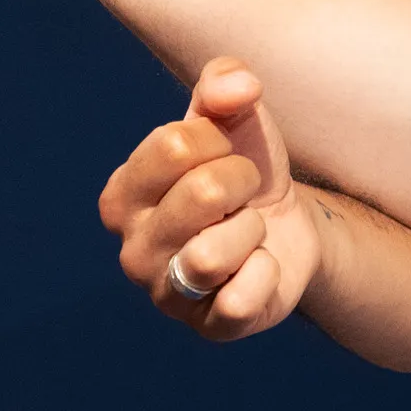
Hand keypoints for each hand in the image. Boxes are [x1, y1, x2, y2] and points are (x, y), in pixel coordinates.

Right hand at [98, 58, 322, 339]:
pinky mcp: (209, 327)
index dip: (220, 141)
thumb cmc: (243, 169)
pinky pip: (241, 299)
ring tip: (247, 232)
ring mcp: (166, 294)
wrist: (288, 225)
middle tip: (241, 196)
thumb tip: (237, 85)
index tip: (225, 154)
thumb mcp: (235, 116)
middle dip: (242, 182)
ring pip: (214, 254)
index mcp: (122, 194)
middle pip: (202, 192)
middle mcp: (131, 250)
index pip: (175, 144)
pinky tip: (260, 267)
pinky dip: (268, 273)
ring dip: (252, 230)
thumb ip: (225, 83)